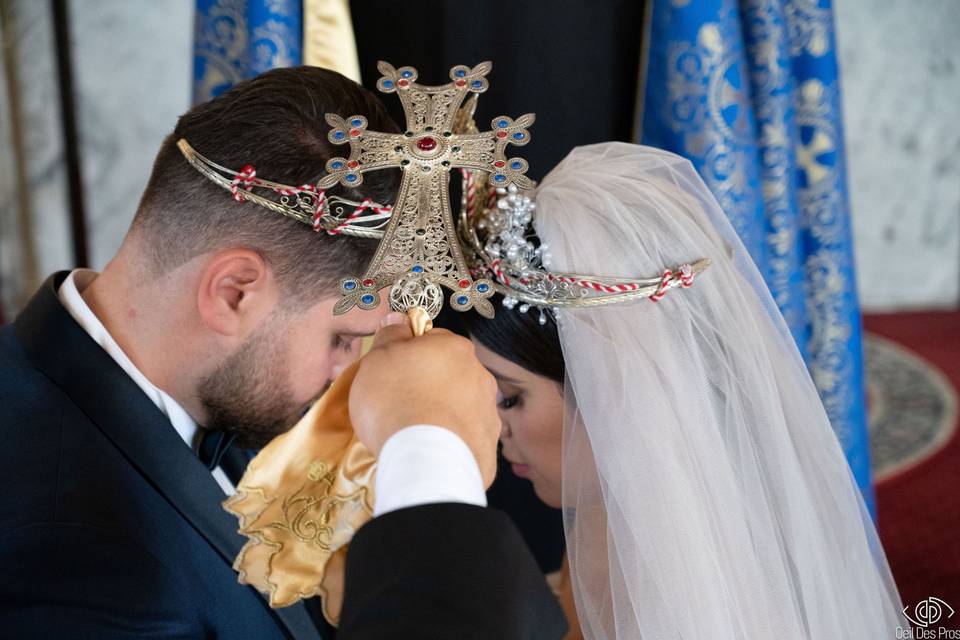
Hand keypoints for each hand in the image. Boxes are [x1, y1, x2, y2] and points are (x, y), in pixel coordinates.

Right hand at [349, 312, 499, 486]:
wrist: (426, 461)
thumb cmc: (397, 403)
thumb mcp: (378, 359)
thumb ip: (390, 336)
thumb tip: (398, 321)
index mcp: (454, 348)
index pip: (432, 340)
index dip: (409, 354)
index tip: (393, 371)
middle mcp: (479, 375)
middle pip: (448, 373)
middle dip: (428, 384)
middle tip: (399, 403)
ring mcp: (487, 412)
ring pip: (459, 405)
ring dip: (441, 413)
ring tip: (414, 432)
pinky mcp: (488, 445)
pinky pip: (464, 437)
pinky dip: (450, 441)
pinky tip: (430, 450)